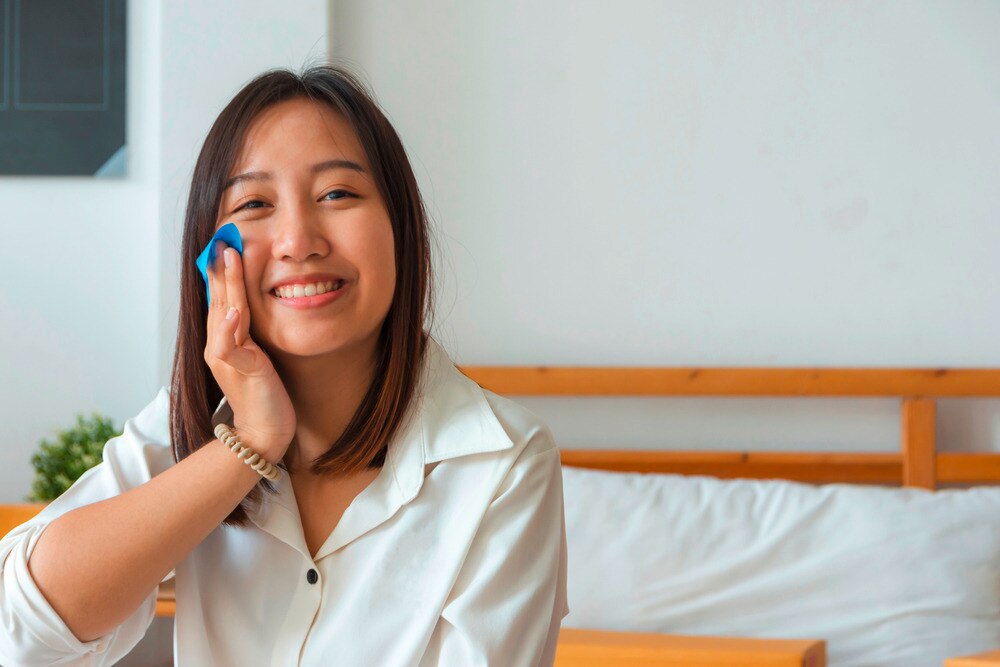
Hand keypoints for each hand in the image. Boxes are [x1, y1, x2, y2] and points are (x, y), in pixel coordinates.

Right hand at [204, 240, 295, 461]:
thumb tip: (256, 306)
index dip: (222, 269)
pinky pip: (229, 347)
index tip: (226, 240)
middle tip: (222, 235)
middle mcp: (218, 345)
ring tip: (227, 257)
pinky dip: (229, 328)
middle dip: (219, 266)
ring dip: (225, 284)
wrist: (265, 432)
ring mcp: (226, 358)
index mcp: (223, 339)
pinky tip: (233, 311)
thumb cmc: (266, 393)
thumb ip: (254, 332)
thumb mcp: (259, 354)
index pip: (221, 296)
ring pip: (222, 314)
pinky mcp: (239, 372)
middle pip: (218, 297)